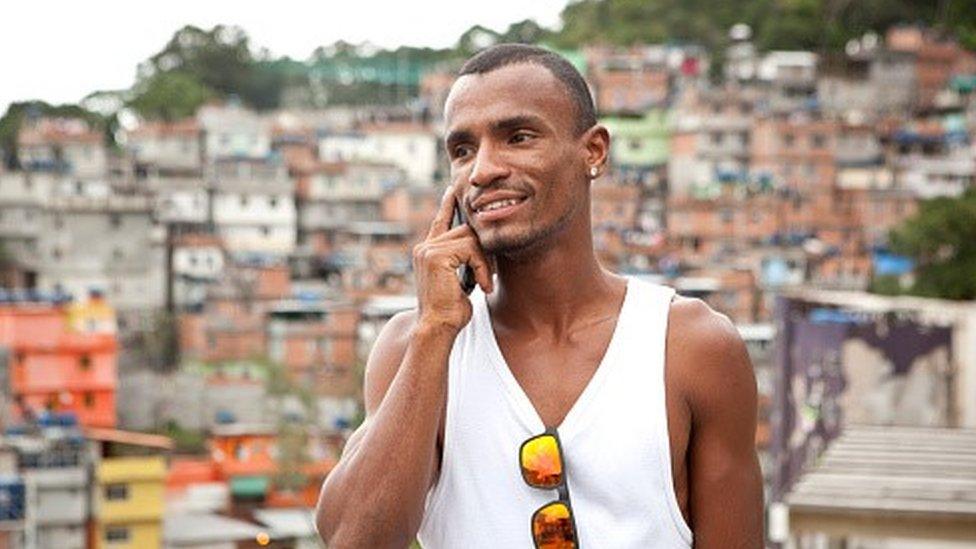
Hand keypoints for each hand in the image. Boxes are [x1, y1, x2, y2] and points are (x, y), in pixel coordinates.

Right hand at [412, 184, 493, 333]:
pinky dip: (482, 268)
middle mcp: (424, 247)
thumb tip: (481, 248)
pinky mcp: (435, 255)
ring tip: (486, 283)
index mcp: (427, 252)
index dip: (447, 205)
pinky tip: (482, 286)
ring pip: (470, 239)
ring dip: (485, 261)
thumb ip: (464, 262)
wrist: (437, 327)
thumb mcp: (460, 281)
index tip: (452, 190)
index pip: (440, 222)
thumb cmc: (450, 311)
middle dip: (484, 249)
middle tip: (491, 273)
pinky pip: (471, 249)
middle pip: (465, 230)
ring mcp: (428, 250)